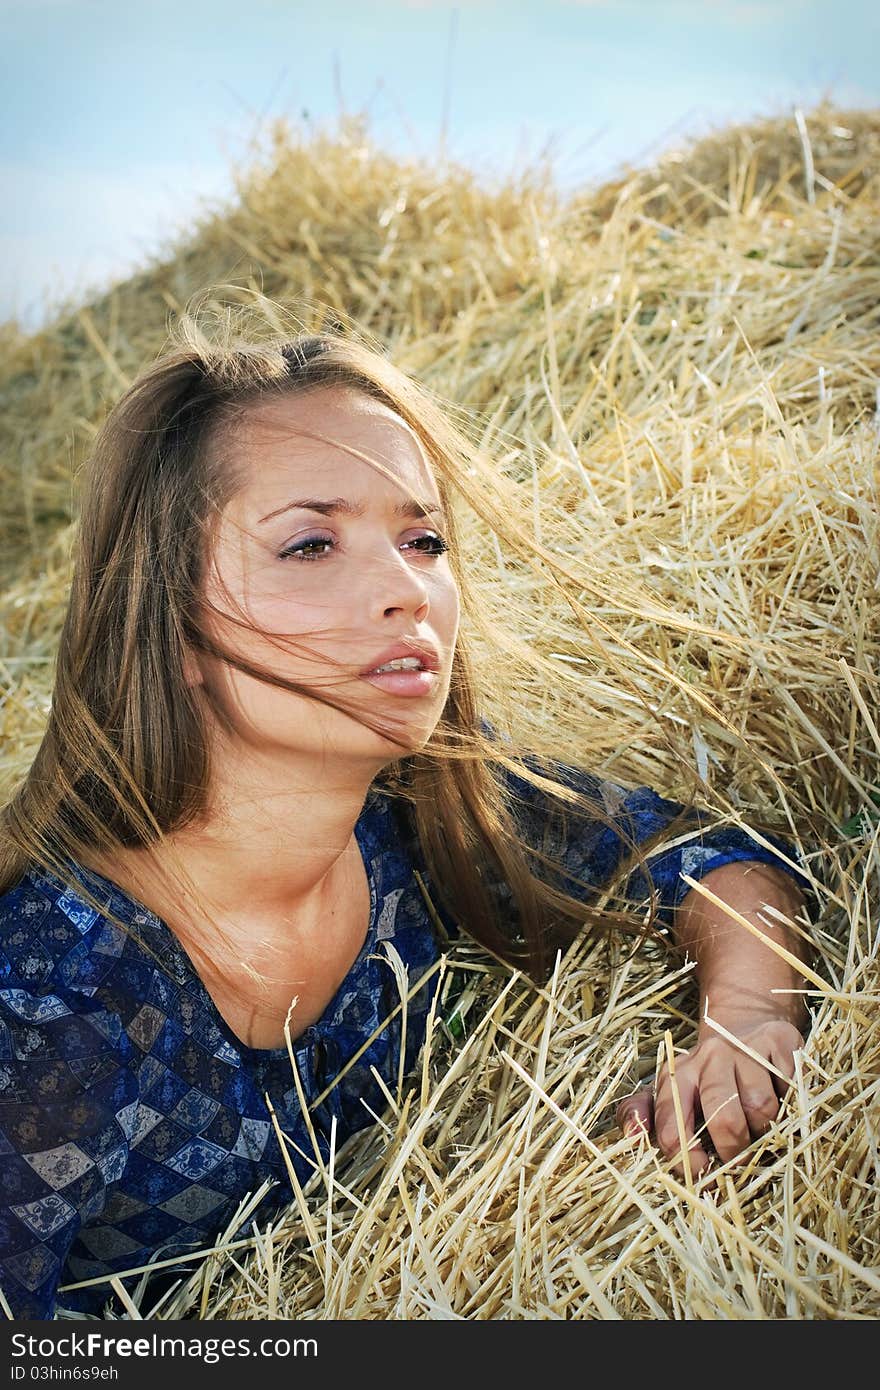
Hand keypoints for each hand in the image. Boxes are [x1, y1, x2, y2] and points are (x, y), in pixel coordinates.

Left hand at [616, 1014, 804, 1176]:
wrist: (746, 1028)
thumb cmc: (707, 1077)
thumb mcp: (671, 1092)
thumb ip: (641, 1114)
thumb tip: (633, 1135)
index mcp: (677, 1076)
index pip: (673, 1127)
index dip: (689, 1163)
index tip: (705, 1179)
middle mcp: (709, 1057)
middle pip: (725, 1119)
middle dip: (734, 1153)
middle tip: (740, 1162)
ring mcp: (747, 1047)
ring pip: (762, 1109)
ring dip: (765, 1130)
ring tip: (759, 1126)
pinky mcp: (780, 1042)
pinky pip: (791, 1090)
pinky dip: (791, 1106)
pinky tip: (781, 1101)